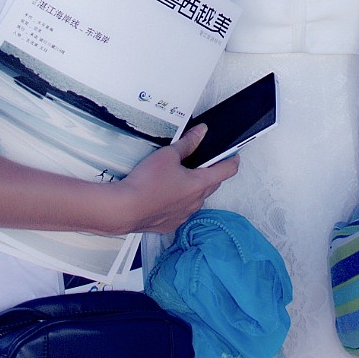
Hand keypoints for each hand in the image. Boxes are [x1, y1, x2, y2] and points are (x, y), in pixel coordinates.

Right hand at [113, 124, 238, 233]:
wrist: (124, 210)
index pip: (226, 171)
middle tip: (203, 161)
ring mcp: (184, 215)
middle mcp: (196, 202)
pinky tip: (165, 194)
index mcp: (200, 184)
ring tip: (178, 177)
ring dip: (193, 188)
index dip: (232, 160)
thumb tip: (201, 132)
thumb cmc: (146, 184)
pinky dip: (178, 202)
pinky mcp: (170, 224)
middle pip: (212, 184)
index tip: (234, 155)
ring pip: (196, 199)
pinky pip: (181, 211)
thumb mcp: (168, 155)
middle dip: (211, 173)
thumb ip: (187, 143)